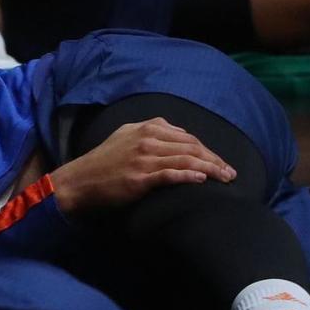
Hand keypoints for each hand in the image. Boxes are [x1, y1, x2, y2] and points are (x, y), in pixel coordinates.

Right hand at [50, 117, 236, 215]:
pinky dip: (190, 176)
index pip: (186, 136)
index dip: (207, 149)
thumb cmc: (102, 162)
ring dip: (210, 169)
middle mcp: (146, 140)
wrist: (79, 181)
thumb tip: (177, 136)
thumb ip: (148, 133)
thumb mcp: (124, 137)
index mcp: (144, 128)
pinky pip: (171, 175)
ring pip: (186, 160)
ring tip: (225, 179)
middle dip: (214, 159)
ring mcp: (143, 158)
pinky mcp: (140, 178)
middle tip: (230, 173)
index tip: (220, 161)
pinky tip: (203, 180)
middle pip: (191, 147)